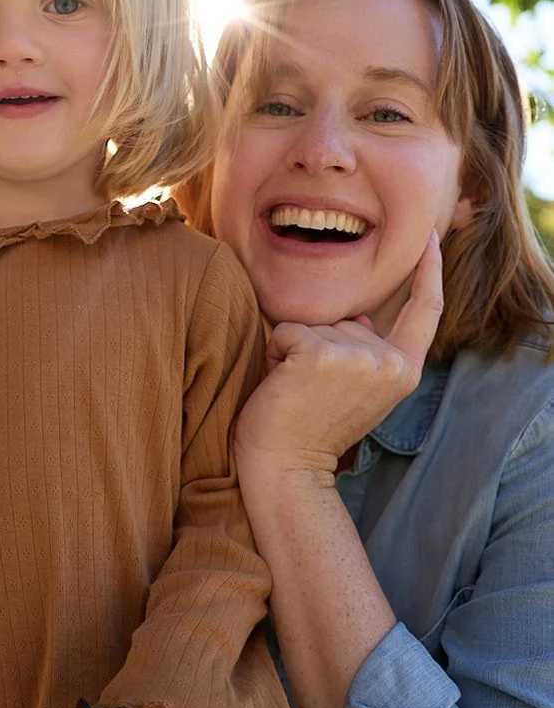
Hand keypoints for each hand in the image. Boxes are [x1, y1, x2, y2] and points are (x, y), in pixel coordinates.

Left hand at [235, 230, 442, 476]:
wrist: (285, 469)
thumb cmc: (310, 429)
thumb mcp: (357, 389)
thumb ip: (367, 351)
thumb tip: (364, 316)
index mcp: (405, 369)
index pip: (425, 308)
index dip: (429, 270)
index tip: (431, 238)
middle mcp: (389, 360)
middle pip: (346, 316)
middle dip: (318, 344)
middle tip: (310, 391)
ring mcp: (356, 356)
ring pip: (313, 322)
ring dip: (294, 350)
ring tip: (295, 390)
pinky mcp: (319, 353)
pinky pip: (287, 329)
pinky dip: (275, 352)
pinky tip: (281, 383)